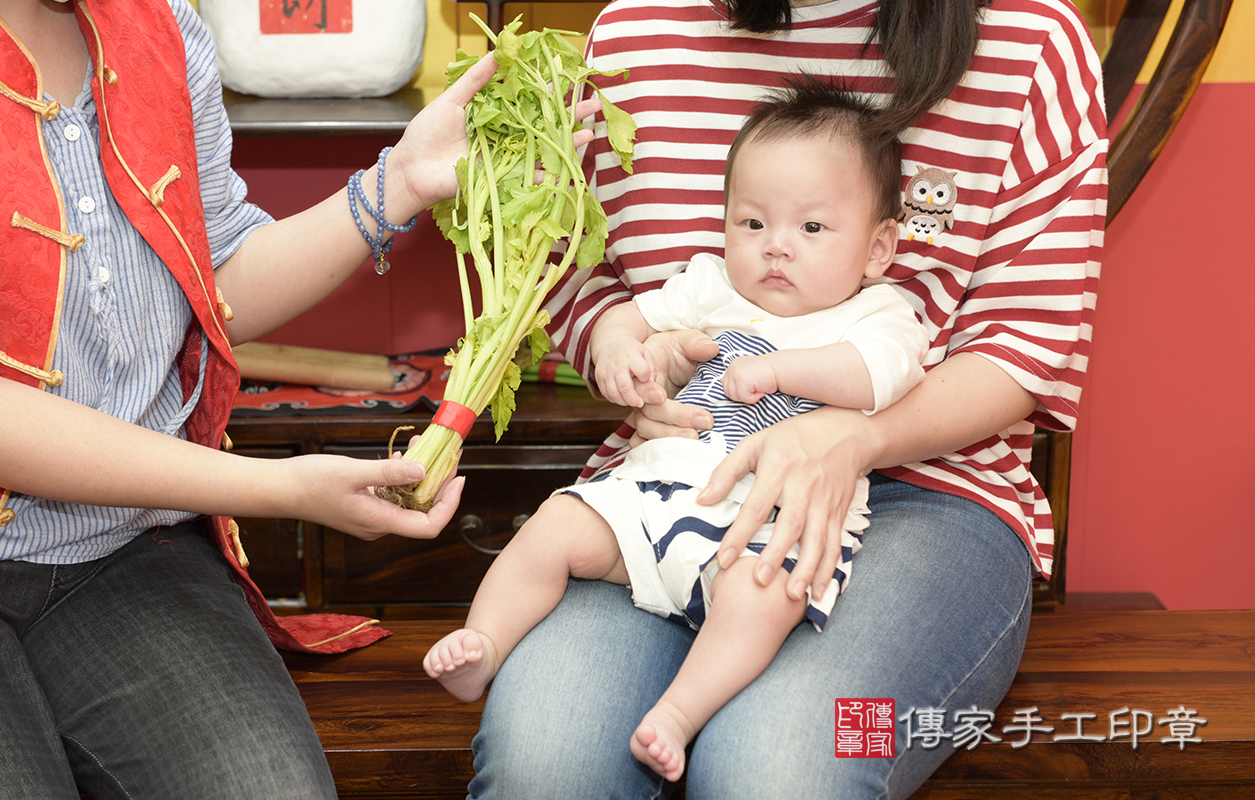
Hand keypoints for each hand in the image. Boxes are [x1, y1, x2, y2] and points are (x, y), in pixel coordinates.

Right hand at [286, 454, 463, 541]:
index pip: (429, 526)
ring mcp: (372, 516)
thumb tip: (423, 470)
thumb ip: (389, 473)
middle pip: (424, 510)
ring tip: (429, 447)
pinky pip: (394, 494)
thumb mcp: (353, 472)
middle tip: (450, 454)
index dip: (449, 505)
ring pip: (409, 499)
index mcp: (379, 521)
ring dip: (423, 474)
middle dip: (440, 482)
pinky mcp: (364, 506)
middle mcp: (379, 524)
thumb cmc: (311, 481)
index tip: (458, 478)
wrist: (280, 489)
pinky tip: (404, 454)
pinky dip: (404, 475)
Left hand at [388, 54, 601, 217]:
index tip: (569, 78)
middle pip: (543, 123)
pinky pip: (531, 176)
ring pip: (543, 147)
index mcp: (495, 112)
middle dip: (569, 115)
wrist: (412, 171)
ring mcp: (507, 156)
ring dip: (568, 142)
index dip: (548, 89)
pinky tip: (569, 168)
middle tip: (594, 105)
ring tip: (590, 132)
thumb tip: (497, 55)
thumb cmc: (426, 135)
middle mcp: (506, 133)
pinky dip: (550, 174)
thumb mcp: (450, 101)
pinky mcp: (504, 178)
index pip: (527, 98)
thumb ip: (475, 81)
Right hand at [594, 337, 657, 407]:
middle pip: (625, 388)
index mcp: (631, 356)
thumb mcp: (646, 354)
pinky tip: (622, 396)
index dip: (646, 378)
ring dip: (624, 402)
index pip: (642, 371)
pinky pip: (606, 394)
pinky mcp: (599, 378)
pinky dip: (615, 399)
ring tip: (631, 400)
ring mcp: (606, 371)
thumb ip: (652, 370)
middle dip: (634, 400)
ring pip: (614, 394)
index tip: (645, 378)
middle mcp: (617, 364)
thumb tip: (650, 386)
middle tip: (640, 403)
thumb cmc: (633, 352)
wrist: (611, 345)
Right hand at [625, 329, 718, 445]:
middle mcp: (642, 397)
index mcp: (646, 374)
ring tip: (696, 439)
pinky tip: (680, 453)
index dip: (648, 394)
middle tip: (704, 422)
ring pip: (646, 432)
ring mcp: (646, 415)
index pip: (641, 387)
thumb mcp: (685, 340)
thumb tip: (711, 349)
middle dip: (674, 420)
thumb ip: (696, 343)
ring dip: (669, 438)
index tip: (663, 395)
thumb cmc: (676, 351)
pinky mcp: (653, 428)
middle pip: (647, 414)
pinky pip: (646, 444)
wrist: (671, 364)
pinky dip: (659, 450)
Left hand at [698, 406, 872, 601]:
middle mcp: (803, 487)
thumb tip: (703, 499)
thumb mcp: (755, 443)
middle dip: (776, 555)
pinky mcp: (839, 513)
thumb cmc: (792, 438)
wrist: (844, 432)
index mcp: (778, 469)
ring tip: (792, 594)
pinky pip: (835, 544)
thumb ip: (726, 471)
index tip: (724, 559)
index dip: (739, 534)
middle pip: (790, 525)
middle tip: (759, 580)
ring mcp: (824, 502)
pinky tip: (819, 591)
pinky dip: (829, 569)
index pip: (756, 506)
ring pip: (817, 540)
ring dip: (806, 569)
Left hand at [721, 355, 777, 404]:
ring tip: (759, 388)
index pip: (726, 385)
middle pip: (728, 392)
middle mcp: (733, 367)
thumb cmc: (768, 374)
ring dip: (748, 397)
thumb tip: (733, 393)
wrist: (780, 369)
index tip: (751, 387)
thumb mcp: (749, 374)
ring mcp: (736, 373)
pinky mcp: (742, 380)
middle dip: (741, 395)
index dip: (739, 391)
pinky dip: (754, 398)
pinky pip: (744, 398)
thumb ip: (739, 380)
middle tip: (755, 389)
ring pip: (734, 396)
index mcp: (734, 365)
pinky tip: (761, 390)